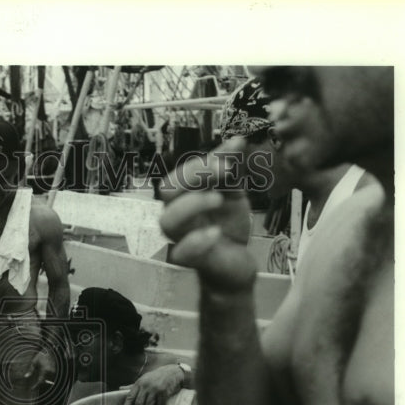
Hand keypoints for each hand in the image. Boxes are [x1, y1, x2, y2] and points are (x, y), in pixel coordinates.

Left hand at [23, 349, 55, 387]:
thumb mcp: (34, 362)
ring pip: (48, 381)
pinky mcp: (56, 372)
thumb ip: (30, 370)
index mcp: (45, 370)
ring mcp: (54, 372)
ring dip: (43, 382)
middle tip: (34, 386)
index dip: (36, 386)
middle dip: (39, 385)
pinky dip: (46, 379)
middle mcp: (51, 372)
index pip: (40, 381)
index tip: (32, 389)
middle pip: (44, 382)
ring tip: (38, 382)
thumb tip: (26, 376)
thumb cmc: (42, 355)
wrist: (51, 351)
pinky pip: (50, 378)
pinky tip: (43, 377)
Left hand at [122, 364, 184, 404]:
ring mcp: (155, 389)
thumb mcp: (143, 379)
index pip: (130, 396)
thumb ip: (132, 385)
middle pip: (139, 404)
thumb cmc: (155, 376)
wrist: (172, 372)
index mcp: (139, 383)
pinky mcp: (163, 392)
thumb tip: (120, 389)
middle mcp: (146, 386)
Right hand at [158, 137, 256, 292]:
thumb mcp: (233, 193)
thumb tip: (236, 141)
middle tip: (224, 170)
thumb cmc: (227, 226)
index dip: (203, 160)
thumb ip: (230, 170)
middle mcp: (178, 215)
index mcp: (185, 196)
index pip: (181, 173)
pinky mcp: (190, 262)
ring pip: (168, 221)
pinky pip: (181, 253)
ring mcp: (180, 238)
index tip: (233, 149)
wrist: (237, 263)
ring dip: (192, 205)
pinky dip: (197, 241)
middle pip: (168, 191)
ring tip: (219, 199)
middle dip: (195, 175)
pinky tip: (216, 234)